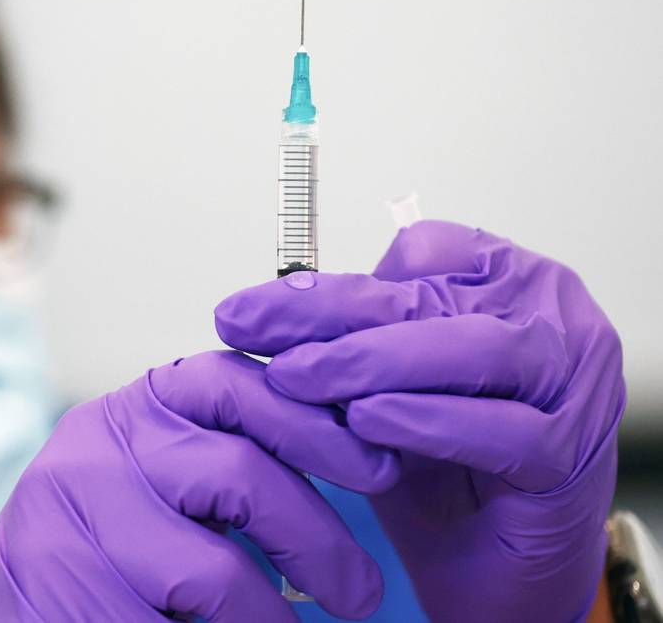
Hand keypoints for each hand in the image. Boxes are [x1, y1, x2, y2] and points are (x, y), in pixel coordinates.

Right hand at [0, 352, 398, 621]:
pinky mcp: (68, 589)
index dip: (313, 421)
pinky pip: (188, 620)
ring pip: (216, 568)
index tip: (375, 467)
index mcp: (128, 413)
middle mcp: (95, 451)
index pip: (230, 382)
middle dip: (320, 534)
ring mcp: (74, 523)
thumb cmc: (102, 559)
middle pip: (239, 471)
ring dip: (277, 615)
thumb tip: (350, 454)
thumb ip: (222, 459)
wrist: (8, 620)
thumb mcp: (158, 487)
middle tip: (361, 588)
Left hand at [214, 221, 624, 622]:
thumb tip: (260, 309)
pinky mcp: (571, 454)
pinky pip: (502, 429)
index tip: (253, 309)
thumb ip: (348, 340)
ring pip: (476, 350)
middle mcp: (553, 319)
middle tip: (250, 332)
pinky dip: (427, 422)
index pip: (419, 255)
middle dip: (327, 314)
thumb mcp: (382, 388)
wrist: (489, 570)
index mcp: (510, 283)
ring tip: (298, 378)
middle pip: (433, 297)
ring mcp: (574, 384)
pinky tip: (366, 422)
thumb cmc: (442, 469)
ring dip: (375, 361)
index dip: (330, 280)